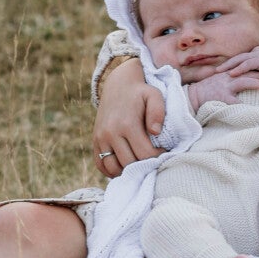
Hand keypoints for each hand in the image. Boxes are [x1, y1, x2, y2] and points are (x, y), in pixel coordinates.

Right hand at [93, 59, 164, 178]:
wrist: (117, 85)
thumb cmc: (140, 92)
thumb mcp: (154, 95)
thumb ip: (157, 112)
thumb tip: (155, 132)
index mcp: (127, 124)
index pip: (144, 154)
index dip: (157, 158)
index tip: (163, 152)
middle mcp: (110, 133)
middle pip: (129, 164)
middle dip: (144, 166)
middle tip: (153, 159)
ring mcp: (100, 138)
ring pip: (113, 169)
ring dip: (128, 171)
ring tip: (139, 164)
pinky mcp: (95, 141)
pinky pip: (101, 165)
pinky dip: (112, 171)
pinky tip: (125, 167)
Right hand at [186, 67, 258, 111]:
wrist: (192, 97)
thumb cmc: (206, 90)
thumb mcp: (218, 80)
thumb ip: (228, 78)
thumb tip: (240, 80)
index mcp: (227, 74)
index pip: (243, 68)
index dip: (254, 67)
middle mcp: (227, 78)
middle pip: (245, 73)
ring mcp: (224, 88)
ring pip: (242, 82)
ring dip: (255, 83)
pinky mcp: (222, 98)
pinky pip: (235, 101)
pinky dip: (244, 104)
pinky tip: (254, 107)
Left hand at [218, 47, 258, 90]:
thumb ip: (256, 71)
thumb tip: (248, 78)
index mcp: (257, 52)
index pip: (241, 57)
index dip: (231, 63)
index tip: (221, 70)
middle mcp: (257, 51)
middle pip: (238, 57)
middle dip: (226, 63)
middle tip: (214, 70)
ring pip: (240, 59)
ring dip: (228, 65)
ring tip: (219, 72)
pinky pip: (248, 64)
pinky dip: (239, 69)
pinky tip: (231, 74)